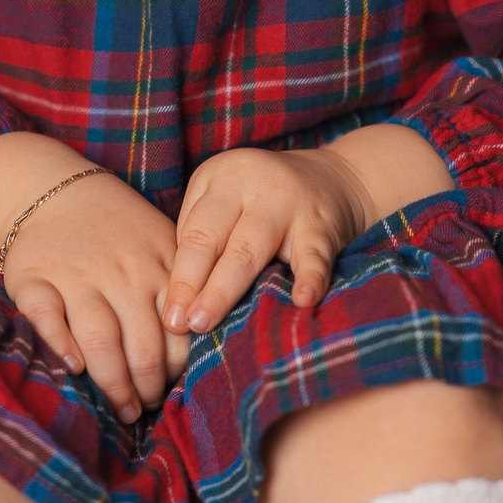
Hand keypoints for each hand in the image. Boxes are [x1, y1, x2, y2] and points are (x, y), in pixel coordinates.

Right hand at [3, 175, 189, 422]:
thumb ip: (178, 288)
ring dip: (113, 383)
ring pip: (99, 340)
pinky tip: (74, 369)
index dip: (177, 370)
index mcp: (158, 264)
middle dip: (147, 388)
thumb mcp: (159, 243)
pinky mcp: (34, 278)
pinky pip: (48, 317)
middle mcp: (121, 271)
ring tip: (122, 410)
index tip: (173, 392)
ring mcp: (76, 274)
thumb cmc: (117, 229)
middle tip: (146, 410)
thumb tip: (194, 353)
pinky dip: (61, 345)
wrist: (53, 192)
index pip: (177, 330)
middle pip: (141, 345)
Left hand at [161, 147, 373, 333]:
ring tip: (209, 320)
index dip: (179, 278)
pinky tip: (303, 300)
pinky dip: (310, 277)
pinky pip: (314, 254)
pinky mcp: (322, 224)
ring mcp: (287, 201)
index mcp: (219, 178)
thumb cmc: (264, 203)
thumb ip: (204, 240)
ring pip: (251, 248)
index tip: (169, 318)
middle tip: (182, 324)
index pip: (193, 234)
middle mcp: (249, 183)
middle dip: (194, 285)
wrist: (333, 179)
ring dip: (226, 288)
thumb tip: (179, 304)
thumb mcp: (227, 202)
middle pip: (214, 240)